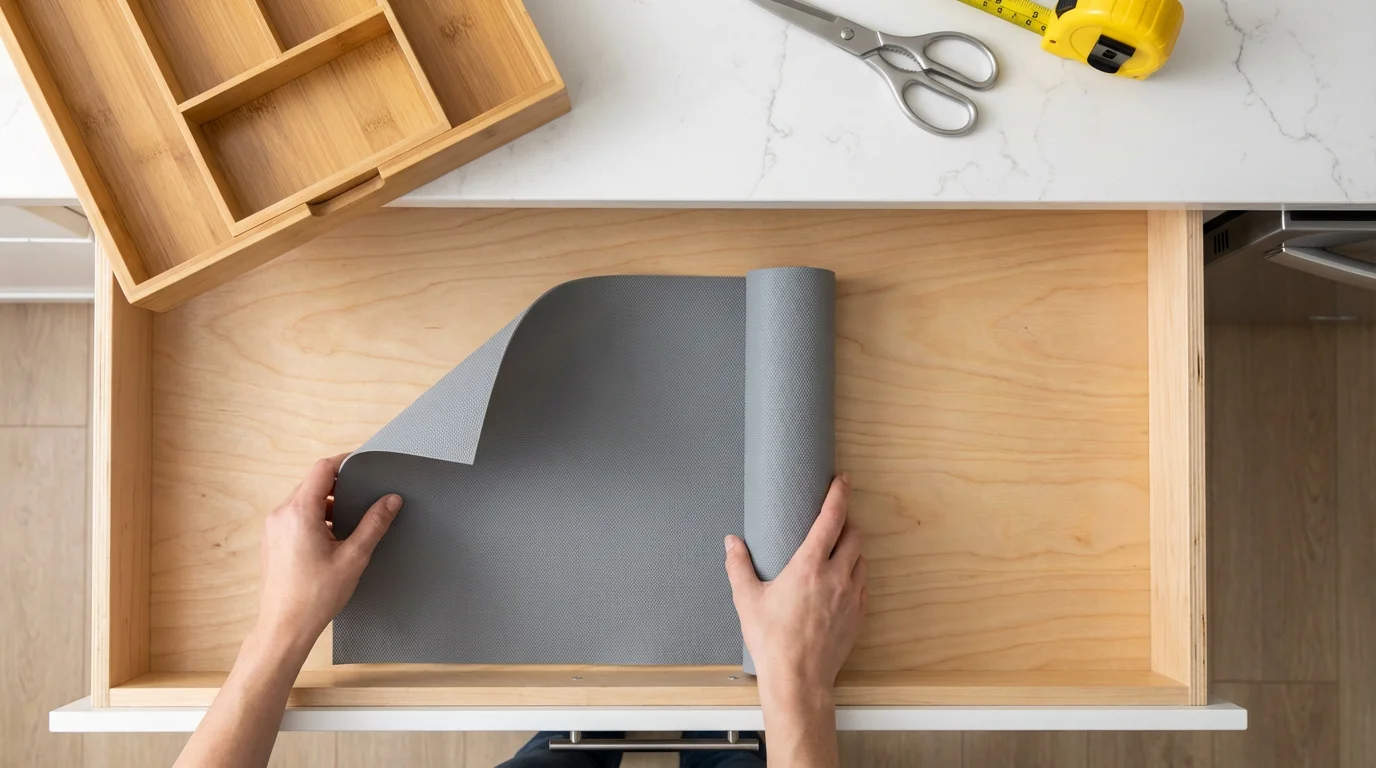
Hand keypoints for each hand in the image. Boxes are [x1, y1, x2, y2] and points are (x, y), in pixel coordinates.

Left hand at [256, 454, 401, 655]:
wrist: (284, 627)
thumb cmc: (315, 596)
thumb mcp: (353, 557)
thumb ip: (373, 524)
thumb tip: (390, 500)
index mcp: (299, 512)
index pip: (322, 469)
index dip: (344, 462)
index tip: (363, 465)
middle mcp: (281, 514)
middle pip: (312, 484)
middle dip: (338, 487)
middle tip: (362, 496)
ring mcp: (272, 528)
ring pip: (302, 501)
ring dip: (325, 504)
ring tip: (348, 523)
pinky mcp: (271, 541)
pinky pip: (293, 517)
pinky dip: (313, 518)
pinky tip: (330, 539)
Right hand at [724, 474, 866, 690]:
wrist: (798, 679)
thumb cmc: (772, 640)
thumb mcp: (747, 599)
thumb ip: (738, 565)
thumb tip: (731, 542)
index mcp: (809, 566)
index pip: (831, 518)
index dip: (838, 495)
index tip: (842, 480)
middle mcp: (836, 576)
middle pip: (853, 535)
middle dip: (846, 521)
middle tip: (834, 518)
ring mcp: (851, 597)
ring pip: (861, 559)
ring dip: (852, 549)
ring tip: (836, 549)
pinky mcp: (858, 615)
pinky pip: (863, 585)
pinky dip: (855, 575)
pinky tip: (841, 581)